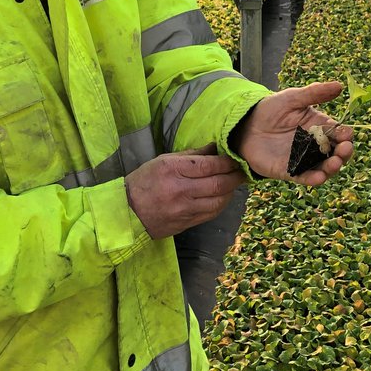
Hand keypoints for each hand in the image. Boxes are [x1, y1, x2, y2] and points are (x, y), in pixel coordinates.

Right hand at [125, 146, 245, 239]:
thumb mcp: (163, 161)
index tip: (236, 158)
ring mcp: (184, 209)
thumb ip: (192, 155)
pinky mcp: (187, 223)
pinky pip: (212, 213)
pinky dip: (222, 203)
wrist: (127, 212)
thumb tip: (215, 147)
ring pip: (219, 201)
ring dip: (231, 191)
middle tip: (243, 171)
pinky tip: (224, 196)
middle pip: (218, 184)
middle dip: (235, 177)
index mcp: (173, 170)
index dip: (227, 162)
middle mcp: (180, 190)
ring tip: (235, 183)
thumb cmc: (144, 181)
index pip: (209, 165)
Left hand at [229, 80, 353, 186]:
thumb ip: (314, 93)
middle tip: (344, 150)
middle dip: (344, 153)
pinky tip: (318, 178)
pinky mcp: (289, 171)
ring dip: (332, 168)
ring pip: (324, 168)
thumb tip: (339, 85)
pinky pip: (304, 177)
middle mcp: (315, 146)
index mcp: (320, 127)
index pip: (339, 133)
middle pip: (336, 153)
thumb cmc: (272, 109)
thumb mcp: (293, 98)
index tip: (347, 135)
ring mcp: (303, 160)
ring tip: (334, 164)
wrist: (247, 124)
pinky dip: (313, 179)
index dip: (345, 135)